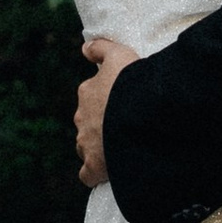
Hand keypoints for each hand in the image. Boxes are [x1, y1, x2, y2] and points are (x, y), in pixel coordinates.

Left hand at [75, 33, 136, 187]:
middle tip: (126, 127)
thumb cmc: (132, 83)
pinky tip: (107, 173)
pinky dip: (94, 174)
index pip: (91, 97)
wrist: (139, 114)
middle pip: (88, 123)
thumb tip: (84, 48)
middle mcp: (82, 118)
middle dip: (101, 126)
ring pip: (86, 146)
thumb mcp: (120, 54)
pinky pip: (88, 174)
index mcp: (88, 93)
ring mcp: (86, 143)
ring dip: (98, 148)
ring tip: (121, 150)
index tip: (123, 104)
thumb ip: (101, 48)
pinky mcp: (94, 166)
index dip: (107, 101)